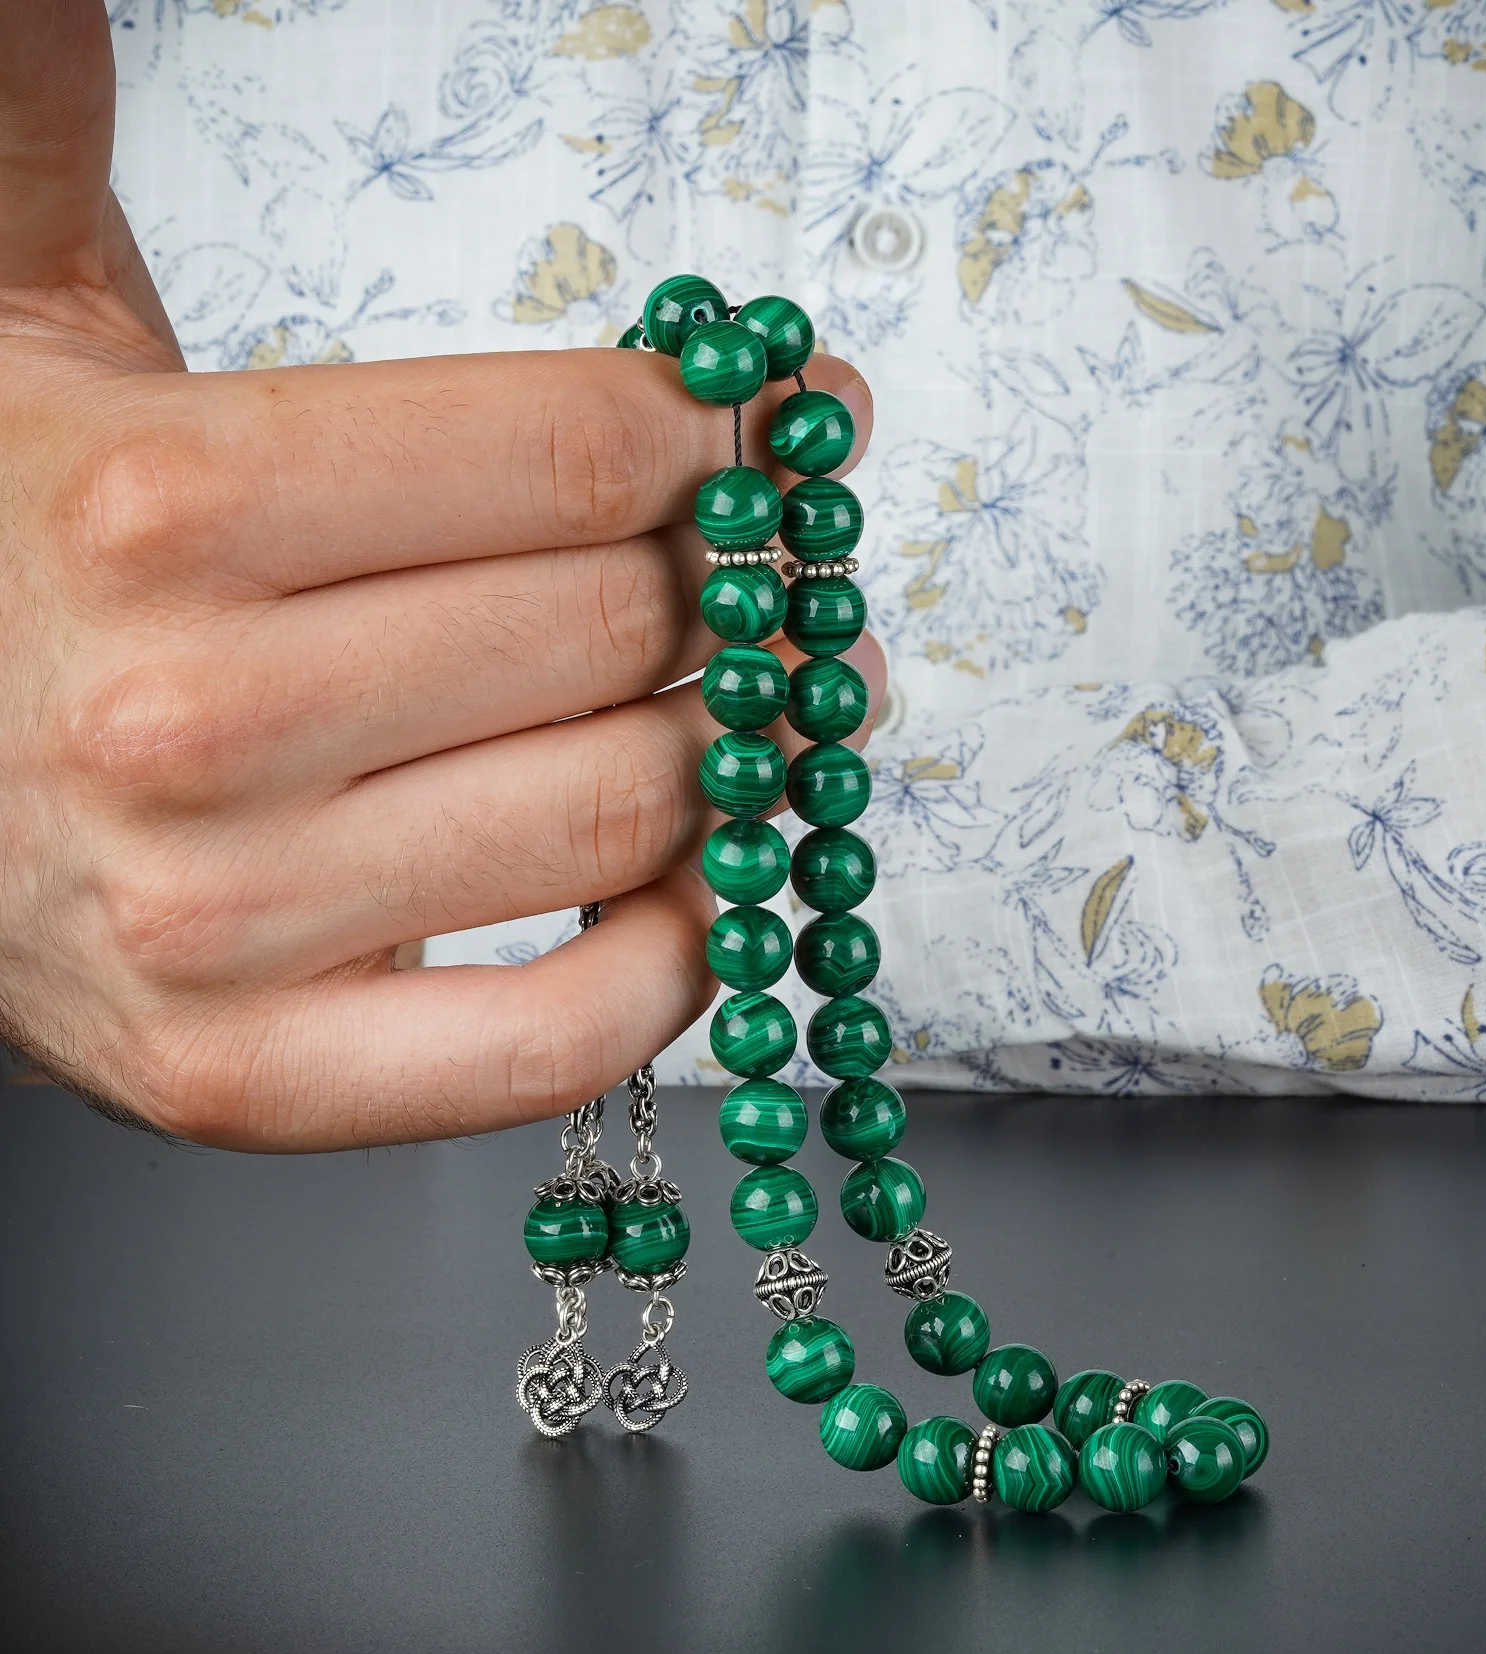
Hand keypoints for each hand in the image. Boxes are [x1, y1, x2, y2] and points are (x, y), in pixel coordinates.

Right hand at [0, 3, 877, 1146]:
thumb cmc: (14, 572)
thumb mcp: (32, 335)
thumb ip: (47, 129)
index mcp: (162, 503)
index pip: (578, 450)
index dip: (728, 434)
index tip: (782, 432)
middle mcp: (188, 720)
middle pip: (620, 629)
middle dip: (744, 592)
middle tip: (790, 581)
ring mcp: (220, 924)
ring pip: (625, 813)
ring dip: (746, 758)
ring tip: (772, 715)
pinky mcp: (253, 1075)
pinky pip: (557, 1040)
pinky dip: (673, 964)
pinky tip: (692, 892)